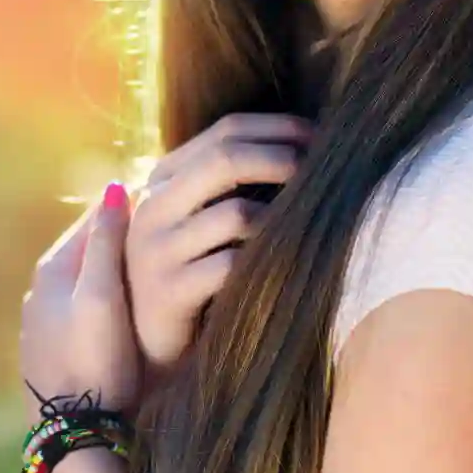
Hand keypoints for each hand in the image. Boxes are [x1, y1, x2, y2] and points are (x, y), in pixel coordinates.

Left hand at [20, 183, 144, 429]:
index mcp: (53, 269)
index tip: (166, 189)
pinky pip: (86, 304)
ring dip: (117, 264)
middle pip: (90, 246)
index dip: (128, 202)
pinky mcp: (56, 348)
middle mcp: (43, 290)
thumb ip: (107, 243)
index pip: (93, 218)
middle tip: (168, 219)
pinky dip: (109, 293)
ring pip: (88, 277)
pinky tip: (132, 303)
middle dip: (122, 232)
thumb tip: (115, 187)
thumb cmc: (92, 361)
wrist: (72, 433)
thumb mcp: (102, 297)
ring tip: (156, 256)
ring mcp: (47, 321)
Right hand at [124, 113, 314, 375]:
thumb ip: (230, 184)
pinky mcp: (168, 292)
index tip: (321, 136)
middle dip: (282, 159)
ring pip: (236, 215)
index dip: (279, 128)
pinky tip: (282, 268)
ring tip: (306, 227)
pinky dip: (264, 264)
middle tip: (320, 171)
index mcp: (162, 179)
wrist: (151, 345)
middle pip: (225, 160)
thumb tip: (306, 145)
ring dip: (281, 219)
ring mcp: (155, 250)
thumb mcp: (201, 220)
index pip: (225, 130)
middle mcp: (152, 207)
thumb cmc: (195, 273)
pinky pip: (231, 266)